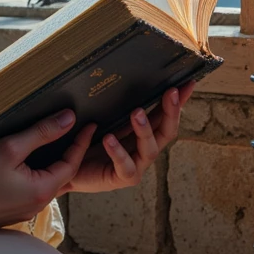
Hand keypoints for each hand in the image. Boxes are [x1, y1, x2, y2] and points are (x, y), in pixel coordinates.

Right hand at [0, 110, 95, 234]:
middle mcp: (38, 204)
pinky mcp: (11, 211)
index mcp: (43, 190)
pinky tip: (27, 165)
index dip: (81, 142)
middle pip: (62, 175)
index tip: (90, 124)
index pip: (72, 163)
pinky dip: (37, 175)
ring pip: (46, 184)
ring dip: (52, 165)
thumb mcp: (10, 148)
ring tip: (54, 145)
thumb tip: (69, 119)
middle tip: (76, 133)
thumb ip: (41, 133)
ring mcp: (24, 211)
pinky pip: (32, 190)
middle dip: (70, 154)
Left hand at [66, 80, 195, 193]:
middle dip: (171, 111)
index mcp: (142, 133)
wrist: (65, 169)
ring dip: (145, 129)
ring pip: (149, 149)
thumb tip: (123, 75)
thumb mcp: (103, 118)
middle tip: (171, 92)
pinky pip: (124, 166)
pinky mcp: (120, 178)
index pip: (164, 114)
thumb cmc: (87, 141)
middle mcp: (143, 149)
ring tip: (136, 112)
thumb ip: (115, 104)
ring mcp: (135, 165)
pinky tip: (109, 138)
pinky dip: (117, 151)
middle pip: (166, 131)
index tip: (188, 83)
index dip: (178, 101)